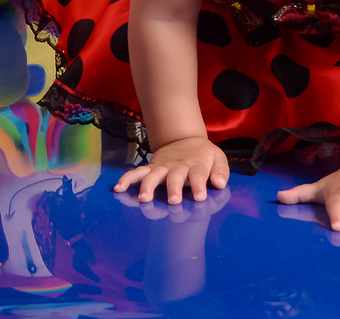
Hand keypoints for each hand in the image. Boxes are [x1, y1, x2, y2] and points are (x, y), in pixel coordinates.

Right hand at [113, 137, 227, 204]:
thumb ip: (221, 170)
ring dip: (148, 186)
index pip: (198, 174)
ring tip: (143, 198)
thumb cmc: (202, 155)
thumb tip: (220, 183)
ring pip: (153, 175)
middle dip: (173, 188)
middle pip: (175, 176)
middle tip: (173, 200)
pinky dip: (127, 179)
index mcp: (196, 165)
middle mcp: (178, 166)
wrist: (185, 139)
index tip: (200, 197)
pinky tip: (118, 188)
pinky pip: (137, 172)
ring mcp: (162, 167)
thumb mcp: (217, 158)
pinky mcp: (151, 168)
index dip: (199, 185)